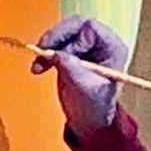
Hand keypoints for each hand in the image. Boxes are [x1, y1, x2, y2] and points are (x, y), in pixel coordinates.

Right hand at [32, 15, 127, 136]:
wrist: (89, 121)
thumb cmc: (95, 107)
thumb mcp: (83, 87)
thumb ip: (71, 67)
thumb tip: (55, 53)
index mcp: (113, 48)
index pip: (90, 28)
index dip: (71, 36)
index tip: (57, 52)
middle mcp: (101, 43)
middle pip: (74, 28)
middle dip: (55, 39)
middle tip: (41, 51)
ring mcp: (86, 48)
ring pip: (62, 35)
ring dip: (47, 48)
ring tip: (38, 66)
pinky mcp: (73, 53)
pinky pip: (56, 46)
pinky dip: (46, 55)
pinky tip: (39, 67)